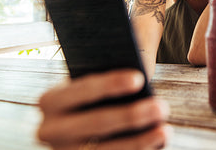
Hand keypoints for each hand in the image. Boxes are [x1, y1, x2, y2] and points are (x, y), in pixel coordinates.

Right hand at [37, 69, 170, 149]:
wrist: (82, 122)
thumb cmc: (97, 96)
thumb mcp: (96, 84)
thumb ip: (111, 78)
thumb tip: (142, 72)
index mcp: (50, 101)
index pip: (82, 89)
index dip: (111, 84)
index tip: (139, 78)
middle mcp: (50, 130)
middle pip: (96, 123)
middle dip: (132, 115)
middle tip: (162, 107)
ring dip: (139, 141)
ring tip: (164, 130)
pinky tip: (158, 143)